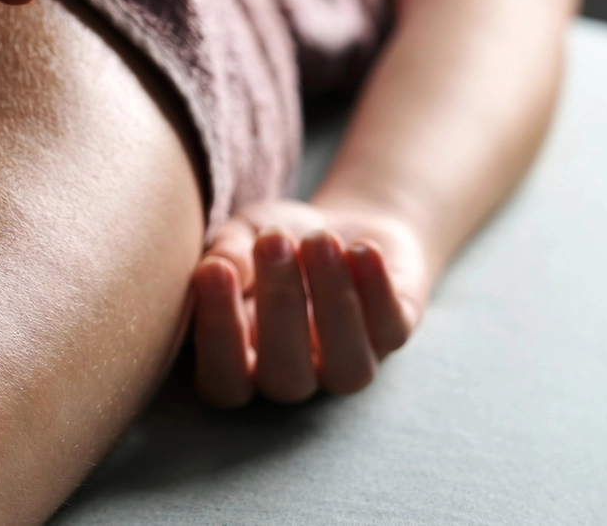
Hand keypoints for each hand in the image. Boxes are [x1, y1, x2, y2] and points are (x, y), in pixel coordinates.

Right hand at [191, 198, 430, 406]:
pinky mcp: (393, 336)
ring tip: (320, 240)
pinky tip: (361, 247)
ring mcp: (347, 364)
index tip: (214, 270)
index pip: (224, 381)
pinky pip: (392, 329)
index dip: (219, 335)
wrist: (339, 225)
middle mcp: (295, 377)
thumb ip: (227, 253)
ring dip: (334, 304)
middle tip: (272, 242)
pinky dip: (378, 288)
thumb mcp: (242, 235)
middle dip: (279, 307)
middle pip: (286, 379)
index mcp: (242, 364)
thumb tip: (216, 267)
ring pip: (349, 369)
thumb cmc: (275, 240)